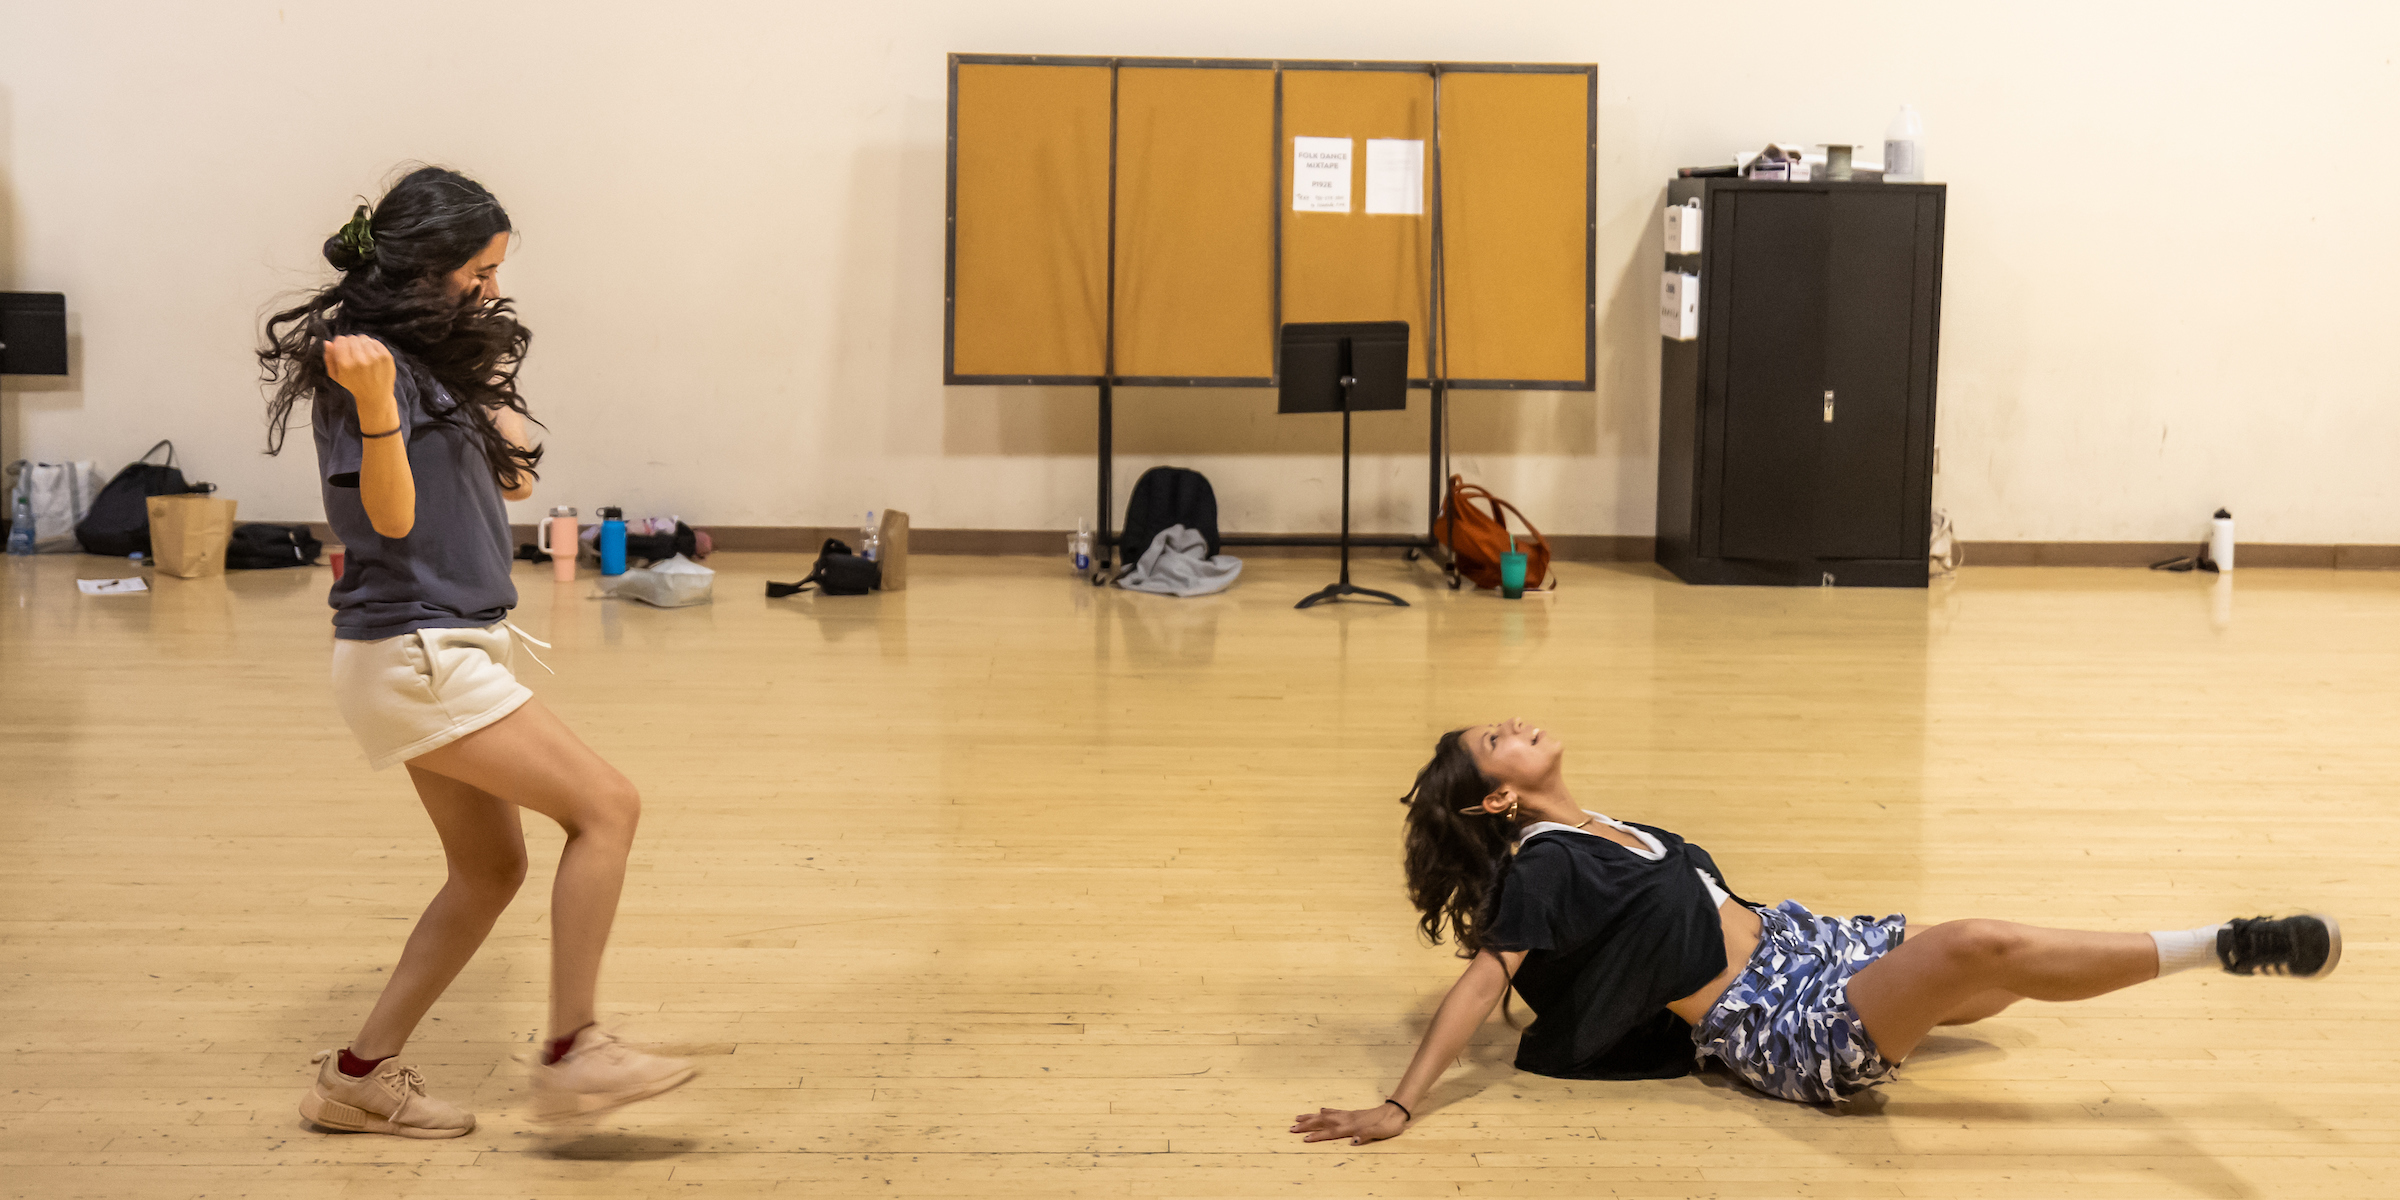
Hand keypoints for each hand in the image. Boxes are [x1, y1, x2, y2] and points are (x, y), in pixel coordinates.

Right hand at [323, 335, 396, 412]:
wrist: (375, 401)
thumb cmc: (353, 390)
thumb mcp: (336, 378)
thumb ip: (330, 359)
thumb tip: (328, 342)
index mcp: (346, 365)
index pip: (340, 340)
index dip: (340, 344)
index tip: (341, 350)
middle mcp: (361, 360)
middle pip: (352, 338)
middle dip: (350, 344)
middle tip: (353, 355)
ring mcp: (376, 358)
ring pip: (364, 339)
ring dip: (362, 344)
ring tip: (362, 356)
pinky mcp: (387, 358)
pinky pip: (376, 342)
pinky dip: (372, 346)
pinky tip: (371, 357)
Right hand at [1290, 1101, 1407, 1144]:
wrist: (1397, 1111)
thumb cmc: (1389, 1124)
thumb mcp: (1381, 1132)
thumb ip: (1366, 1135)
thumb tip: (1352, 1142)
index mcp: (1352, 1126)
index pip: (1331, 1132)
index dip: (1318, 1136)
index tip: (1304, 1139)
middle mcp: (1348, 1119)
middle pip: (1323, 1122)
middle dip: (1307, 1125)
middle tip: (1291, 1128)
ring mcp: (1349, 1115)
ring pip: (1326, 1116)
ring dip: (1312, 1117)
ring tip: (1298, 1118)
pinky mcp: (1353, 1114)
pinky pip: (1335, 1112)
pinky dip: (1326, 1112)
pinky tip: (1321, 1111)